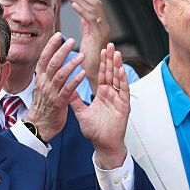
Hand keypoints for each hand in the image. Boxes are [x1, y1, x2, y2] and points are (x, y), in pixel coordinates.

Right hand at [24, 33, 84, 140]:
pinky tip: (83, 74)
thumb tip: (53, 62)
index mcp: (40, 78)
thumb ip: (48, 75)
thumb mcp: (43, 87)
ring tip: (81, 56)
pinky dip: (75, 81)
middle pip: (52, 63)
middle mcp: (44, 83)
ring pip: (60, 74)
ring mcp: (51, 92)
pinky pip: (68, 89)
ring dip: (71, 64)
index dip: (51, 46)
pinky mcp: (59, 102)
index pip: (44, 58)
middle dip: (61, 50)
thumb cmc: (45, 106)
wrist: (40, 126)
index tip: (59, 35)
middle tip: (72, 40)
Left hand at [65, 0, 110, 95]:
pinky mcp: (99, 36)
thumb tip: (82, 15)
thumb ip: (86, 26)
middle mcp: (105, 27)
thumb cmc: (89, 61)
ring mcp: (104, 31)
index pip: (96, 7)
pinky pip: (91, 19)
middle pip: (96, 4)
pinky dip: (81, 10)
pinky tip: (72, 4)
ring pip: (94, 9)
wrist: (95, 75)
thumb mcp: (87, 39)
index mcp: (102, 27)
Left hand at [69, 43, 128, 168]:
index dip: (102, 63)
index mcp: (103, 94)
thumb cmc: (95, 131)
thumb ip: (75, 100)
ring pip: (118, 80)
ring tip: (115, 53)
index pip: (102, 75)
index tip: (101, 50)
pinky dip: (123, 81)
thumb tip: (65, 88)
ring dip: (117, 66)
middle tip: (109, 44)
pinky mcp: (124, 106)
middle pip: (111, 73)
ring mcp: (119, 100)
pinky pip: (124, 91)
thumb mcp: (81, 112)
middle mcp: (112, 95)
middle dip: (110, 59)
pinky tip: (120, 70)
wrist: (103, 144)